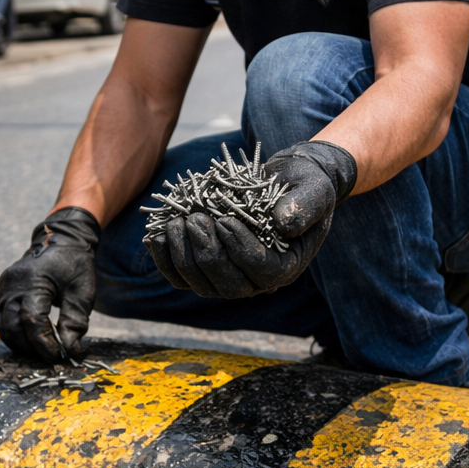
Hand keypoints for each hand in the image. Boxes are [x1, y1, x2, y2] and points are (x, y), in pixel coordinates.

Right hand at [0, 207, 99, 362]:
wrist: (62, 240)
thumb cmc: (75, 265)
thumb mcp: (83, 292)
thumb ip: (75, 322)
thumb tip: (70, 350)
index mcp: (34, 280)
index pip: (32, 320)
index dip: (44, 343)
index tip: (59, 356)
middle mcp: (13, 283)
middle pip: (12, 325)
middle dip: (30, 347)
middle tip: (49, 357)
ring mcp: (4, 286)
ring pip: (1, 324)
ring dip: (18, 343)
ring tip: (38, 351)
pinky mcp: (1, 289)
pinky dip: (10, 332)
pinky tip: (26, 340)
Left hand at [146, 140, 355, 297]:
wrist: (284, 181)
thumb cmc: (303, 184)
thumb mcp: (314, 188)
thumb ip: (304, 205)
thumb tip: (284, 223)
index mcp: (287, 266)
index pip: (263, 272)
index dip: (241, 250)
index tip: (224, 219)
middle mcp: (257, 281)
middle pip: (228, 286)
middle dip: (207, 254)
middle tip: (194, 219)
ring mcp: (229, 276)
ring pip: (200, 284)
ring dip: (183, 256)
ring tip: (175, 222)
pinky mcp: (206, 268)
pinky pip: (181, 276)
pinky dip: (166, 259)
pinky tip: (154, 236)